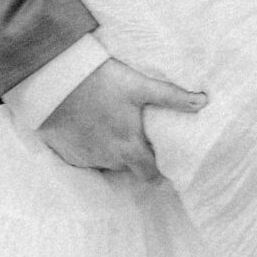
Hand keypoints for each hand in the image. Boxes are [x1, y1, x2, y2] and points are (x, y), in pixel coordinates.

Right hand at [38, 53, 205, 181]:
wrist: (52, 80)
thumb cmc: (99, 81)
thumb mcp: (138, 85)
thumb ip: (171, 96)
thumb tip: (204, 101)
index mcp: (128, 148)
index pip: (150, 176)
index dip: (159, 171)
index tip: (162, 160)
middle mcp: (107, 160)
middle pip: (128, 168)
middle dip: (134, 156)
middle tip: (136, 134)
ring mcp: (84, 158)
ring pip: (105, 162)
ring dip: (111, 150)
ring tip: (111, 126)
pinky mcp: (65, 153)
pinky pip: (84, 157)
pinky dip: (89, 146)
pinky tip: (89, 127)